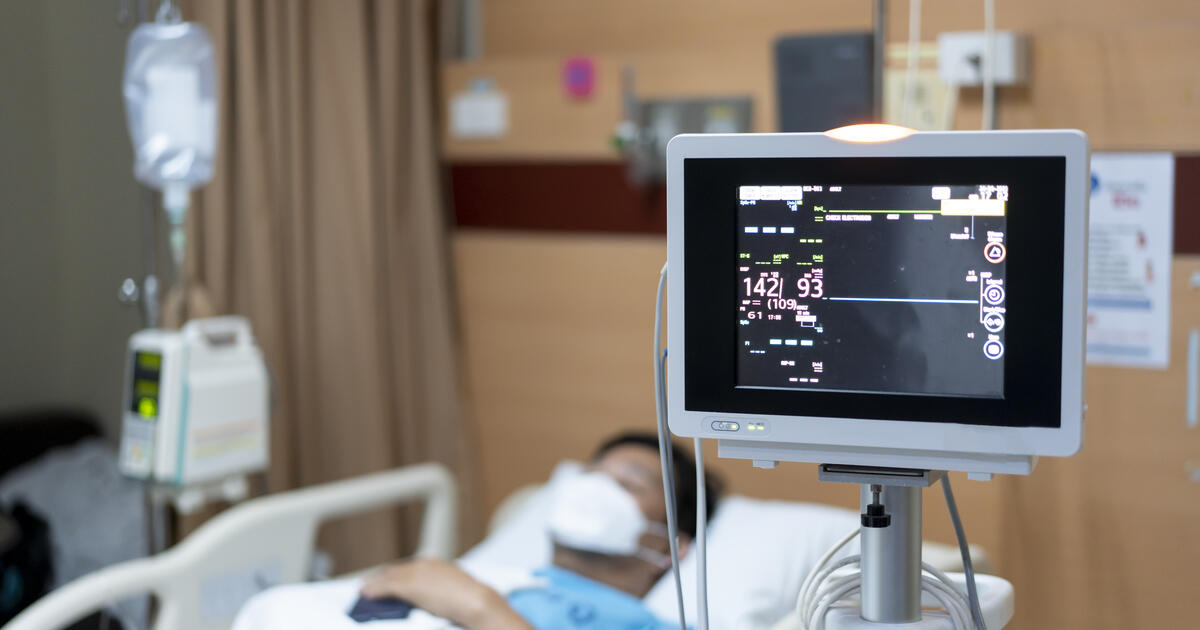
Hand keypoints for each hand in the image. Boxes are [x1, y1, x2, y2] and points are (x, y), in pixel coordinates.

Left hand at [360, 558, 532, 629]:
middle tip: (370, 582)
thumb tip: (431, 598)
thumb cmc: (472, 600)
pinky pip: (386, 587)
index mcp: (435, 564)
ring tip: (364, 588)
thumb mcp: (454, 590)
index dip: (396, 573)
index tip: (388, 576)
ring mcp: (416, 574)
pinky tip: (367, 594)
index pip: (409, 567)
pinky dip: (375, 590)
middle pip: (396, 569)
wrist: (475, 600)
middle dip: (382, 576)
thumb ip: (440, 589)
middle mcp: (424, 564)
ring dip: (374, 583)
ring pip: (388, 577)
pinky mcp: (409, 586)